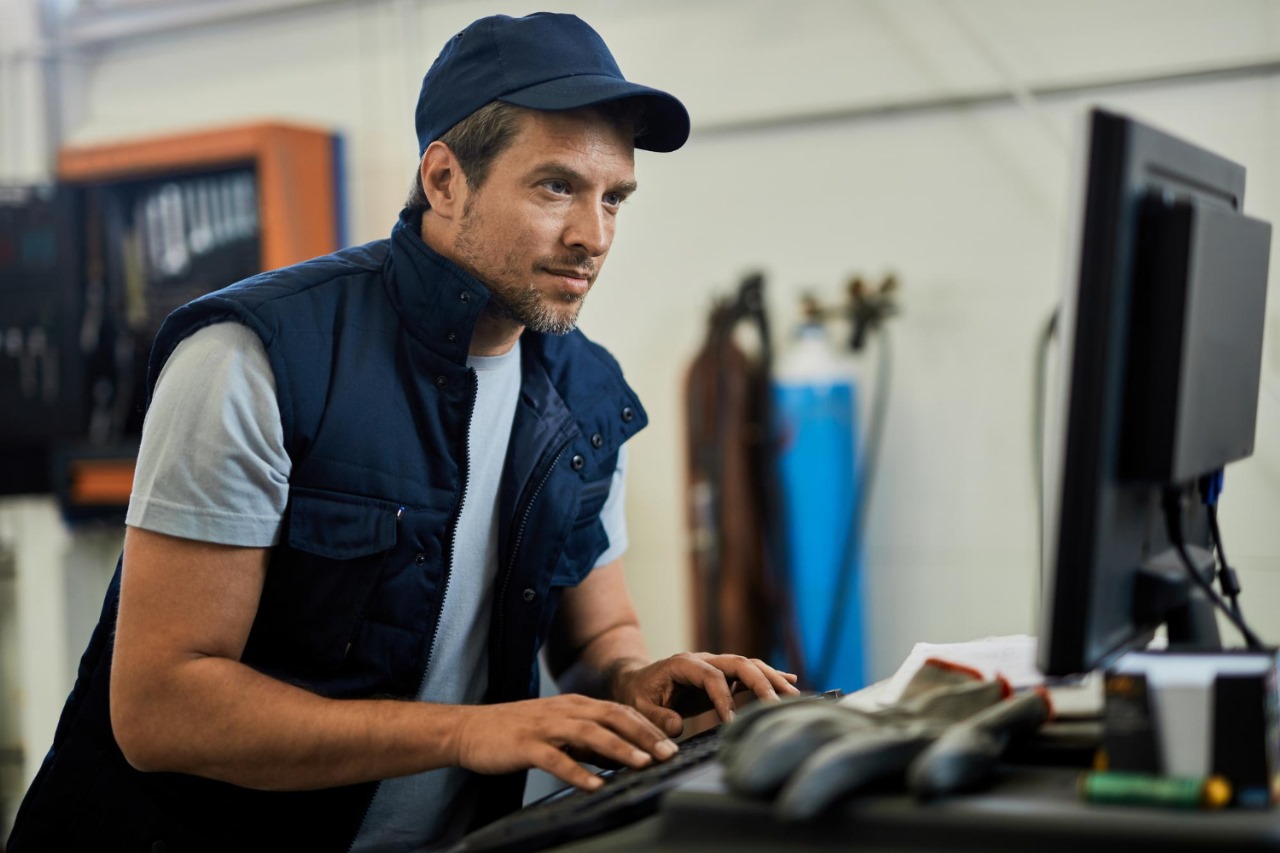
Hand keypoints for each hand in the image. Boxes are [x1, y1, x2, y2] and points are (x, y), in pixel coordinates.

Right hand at [453, 694, 678, 790]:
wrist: (469, 729)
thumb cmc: (515, 731)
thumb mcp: (557, 730)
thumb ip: (587, 740)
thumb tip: (620, 756)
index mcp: (574, 705)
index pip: (620, 711)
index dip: (648, 726)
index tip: (671, 743)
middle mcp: (564, 710)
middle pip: (612, 716)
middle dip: (644, 735)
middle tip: (668, 753)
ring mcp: (545, 726)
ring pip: (589, 733)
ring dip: (619, 748)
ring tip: (641, 764)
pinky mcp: (526, 745)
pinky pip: (556, 759)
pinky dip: (577, 771)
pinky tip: (594, 785)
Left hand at [611, 653, 801, 736]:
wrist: (636, 682)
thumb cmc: (637, 695)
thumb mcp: (638, 707)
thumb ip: (656, 717)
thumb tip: (676, 726)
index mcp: (683, 664)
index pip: (712, 677)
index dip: (724, 698)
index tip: (732, 723)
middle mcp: (704, 660)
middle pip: (738, 663)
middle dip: (760, 682)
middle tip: (776, 705)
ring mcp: (715, 665)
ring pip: (749, 665)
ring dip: (772, 678)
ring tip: (794, 694)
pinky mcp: (722, 675)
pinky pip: (749, 673)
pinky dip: (769, 677)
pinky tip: (790, 682)